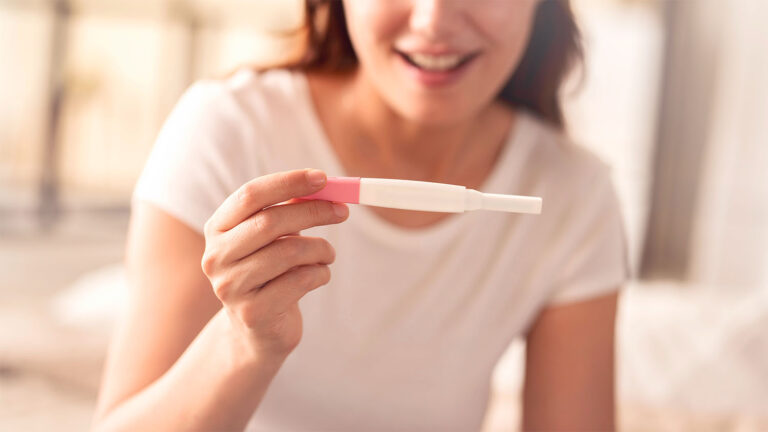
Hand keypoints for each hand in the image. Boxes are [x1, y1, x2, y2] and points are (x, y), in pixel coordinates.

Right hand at [201, 168, 348, 358]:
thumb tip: (326, 187)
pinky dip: (320, 273)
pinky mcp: (252, 313)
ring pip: (289, 252)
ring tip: (327, 254)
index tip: (323, 178)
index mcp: (218, 228)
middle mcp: (216, 256)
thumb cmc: (271, 273)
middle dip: (314, 212)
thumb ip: (290, 210)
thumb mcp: (274, 238)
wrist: (258, 330)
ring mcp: (230, 287)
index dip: (289, 183)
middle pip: (270, 221)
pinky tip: (319, 276)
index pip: (251, 194)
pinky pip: (299, 281)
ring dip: (321, 249)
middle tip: (342, 211)